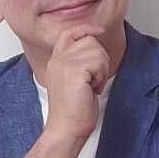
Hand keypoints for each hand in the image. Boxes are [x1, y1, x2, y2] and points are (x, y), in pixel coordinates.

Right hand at [44, 23, 110, 139]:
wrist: (66, 129)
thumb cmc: (73, 110)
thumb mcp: (72, 80)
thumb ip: (78, 62)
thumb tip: (94, 46)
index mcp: (56, 60)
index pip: (69, 33)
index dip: (86, 28)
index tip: (99, 30)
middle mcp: (58, 59)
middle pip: (89, 40)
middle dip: (100, 59)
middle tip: (94, 80)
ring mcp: (64, 63)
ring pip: (96, 50)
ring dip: (101, 69)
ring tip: (92, 85)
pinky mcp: (74, 71)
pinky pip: (98, 61)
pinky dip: (101, 76)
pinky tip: (93, 89)